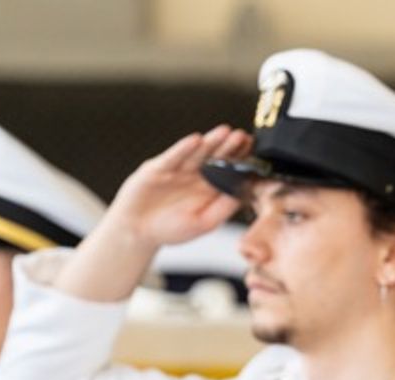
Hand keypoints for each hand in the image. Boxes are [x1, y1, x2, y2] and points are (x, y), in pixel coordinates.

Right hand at [56, 126, 250, 301]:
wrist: (138, 231)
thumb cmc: (171, 229)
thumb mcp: (204, 223)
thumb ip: (224, 208)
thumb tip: (244, 194)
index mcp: (209, 190)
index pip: (229, 172)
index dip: (241, 163)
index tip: (257, 154)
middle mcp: (195, 176)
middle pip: (216, 158)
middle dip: (230, 147)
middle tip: (244, 137)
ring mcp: (177, 170)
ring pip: (197, 153)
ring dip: (211, 142)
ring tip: (226, 132)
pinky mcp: (158, 168)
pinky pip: (173, 157)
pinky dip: (183, 149)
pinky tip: (195, 140)